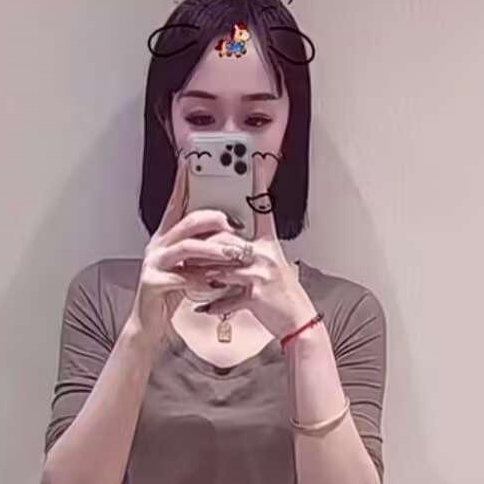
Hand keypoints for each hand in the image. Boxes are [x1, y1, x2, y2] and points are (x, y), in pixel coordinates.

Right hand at [128, 154, 239, 346]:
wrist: (150, 324)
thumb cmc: (172, 293)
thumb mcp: (190, 266)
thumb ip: (204, 250)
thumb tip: (231, 234)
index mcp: (166, 237)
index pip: (176, 203)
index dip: (183, 182)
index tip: (191, 162)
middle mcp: (157, 246)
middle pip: (186, 222)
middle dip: (212, 219)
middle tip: (233, 222)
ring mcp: (153, 263)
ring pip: (186, 247)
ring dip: (212, 249)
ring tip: (233, 253)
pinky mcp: (152, 283)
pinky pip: (181, 277)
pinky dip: (201, 279)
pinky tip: (215, 283)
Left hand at [199, 153, 316, 339]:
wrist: (298, 321)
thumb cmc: (279, 294)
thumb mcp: (269, 265)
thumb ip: (247, 251)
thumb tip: (221, 243)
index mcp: (268, 242)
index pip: (262, 207)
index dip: (257, 183)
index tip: (252, 162)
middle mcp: (266, 253)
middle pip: (227, 239)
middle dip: (204, 247)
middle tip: (186, 248)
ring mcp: (262, 273)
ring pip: (222, 266)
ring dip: (202, 273)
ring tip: (189, 277)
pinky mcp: (256, 295)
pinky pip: (227, 295)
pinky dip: (213, 304)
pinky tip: (202, 307)